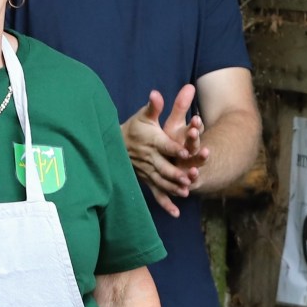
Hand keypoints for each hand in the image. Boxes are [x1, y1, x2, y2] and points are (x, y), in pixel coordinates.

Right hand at [123, 87, 206, 216]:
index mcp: (152, 142)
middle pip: (164, 167)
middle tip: (189, 177)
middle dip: (176, 172)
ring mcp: (148, 172)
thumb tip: (156, 93)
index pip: (165, 145)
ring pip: (161, 181)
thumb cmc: (135, 128)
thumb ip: (153, 107)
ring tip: (186, 191)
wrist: (117, 145)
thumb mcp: (144, 116)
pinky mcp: (147, 181)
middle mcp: (150, 158)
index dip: (176, 148)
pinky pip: (156, 194)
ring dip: (173, 187)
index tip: (187, 150)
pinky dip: (165, 204)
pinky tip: (176, 213)